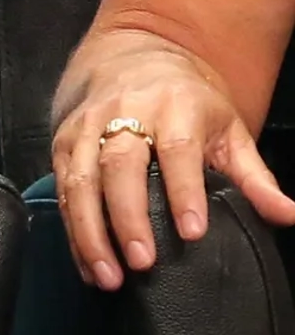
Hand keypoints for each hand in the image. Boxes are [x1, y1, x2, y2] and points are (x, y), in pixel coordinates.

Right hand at [51, 31, 294, 288]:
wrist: (136, 58)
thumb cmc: (191, 104)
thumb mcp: (231, 131)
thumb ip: (257, 178)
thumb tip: (289, 216)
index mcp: (176, 106)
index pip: (178, 149)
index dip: (184, 191)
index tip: (194, 232)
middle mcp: (125, 112)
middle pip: (120, 165)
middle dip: (129, 217)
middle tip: (144, 263)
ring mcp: (88, 127)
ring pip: (82, 181)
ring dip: (91, 232)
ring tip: (109, 276)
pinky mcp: (63, 143)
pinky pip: (63, 191)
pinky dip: (74, 232)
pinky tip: (88, 265)